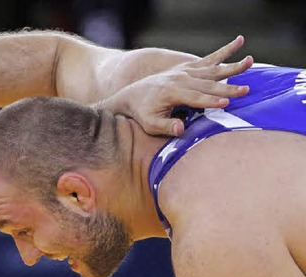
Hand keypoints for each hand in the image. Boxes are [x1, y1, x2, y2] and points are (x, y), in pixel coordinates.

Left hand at [105, 35, 253, 135]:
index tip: (226, 104)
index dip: (210, 102)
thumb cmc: (143, 113)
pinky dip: (226, 51)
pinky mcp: (189, 68)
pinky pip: (210, 59)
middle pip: (208, 85)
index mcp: (171, 92)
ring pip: (213, 70)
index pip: (195, 98)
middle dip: (227, 88)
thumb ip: (165, 126)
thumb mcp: (149, 124)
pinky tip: (240, 41)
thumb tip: (181, 129)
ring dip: (232, 68)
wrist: (133, 95)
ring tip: (250, 62)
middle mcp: (180, 79)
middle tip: (245, 91)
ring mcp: (185, 71)